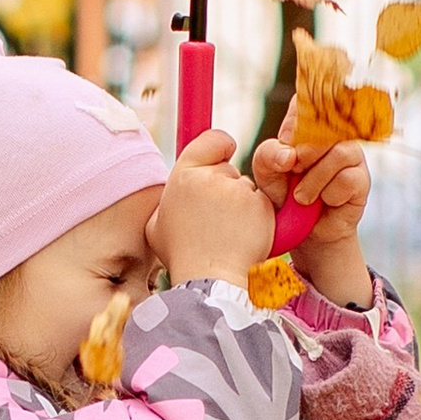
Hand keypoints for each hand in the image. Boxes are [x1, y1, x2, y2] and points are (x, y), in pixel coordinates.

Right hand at [150, 128, 274, 287]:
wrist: (210, 280)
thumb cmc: (182, 255)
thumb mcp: (157, 225)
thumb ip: (168, 200)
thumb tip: (176, 190)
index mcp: (182, 177)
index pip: (211, 140)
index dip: (220, 146)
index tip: (225, 153)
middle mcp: (210, 178)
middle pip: (228, 170)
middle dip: (226, 188)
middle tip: (216, 219)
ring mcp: (238, 191)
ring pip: (246, 189)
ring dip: (242, 205)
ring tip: (227, 233)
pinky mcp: (260, 206)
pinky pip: (262, 204)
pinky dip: (257, 218)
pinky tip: (244, 236)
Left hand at [255, 108, 374, 307]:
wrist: (303, 234)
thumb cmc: (284, 197)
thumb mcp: (267, 175)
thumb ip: (268, 156)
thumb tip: (290, 154)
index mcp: (307, 127)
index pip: (310, 100)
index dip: (303, 108)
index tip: (292, 130)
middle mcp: (333, 135)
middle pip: (325, 127)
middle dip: (304, 153)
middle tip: (293, 172)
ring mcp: (351, 155)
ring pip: (337, 154)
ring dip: (314, 181)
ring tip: (303, 198)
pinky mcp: (362, 179)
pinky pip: (347, 179)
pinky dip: (329, 195)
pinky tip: (325, 202)